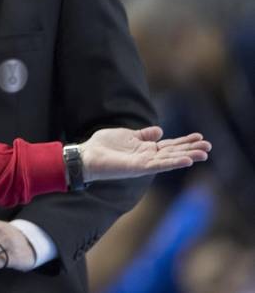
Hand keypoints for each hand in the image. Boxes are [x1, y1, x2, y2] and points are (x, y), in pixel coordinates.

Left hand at [79, 126, 210, 181]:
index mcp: (146, 148)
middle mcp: (148, 157)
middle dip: (191, 149)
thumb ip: (144, 135)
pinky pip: (159, 165)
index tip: (200, 136)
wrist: (87, 155)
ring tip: (204, 154)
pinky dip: (173, 162)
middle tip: (209, 146)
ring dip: (187, 156)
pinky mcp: (138, 167)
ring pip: (170, 159)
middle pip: (174, 152)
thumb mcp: (127, 135)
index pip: (170, 145)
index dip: (184, 141)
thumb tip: (160, 130)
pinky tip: (186, 160)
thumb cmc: (104, 146)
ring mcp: (144, 163)